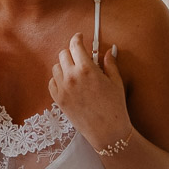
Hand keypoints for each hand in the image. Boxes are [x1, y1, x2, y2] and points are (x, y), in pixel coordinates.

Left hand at [49, 34, 131, 148]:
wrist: (107, 132)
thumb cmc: (115, 107)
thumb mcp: (116, 82)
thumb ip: (110, 63)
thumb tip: (109, 50)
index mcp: (87, 69)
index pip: (75, 45)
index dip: (77, 38)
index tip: (80, 37)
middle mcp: (72, 77)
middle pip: (63, 54)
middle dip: (72, 52)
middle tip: (80, 57)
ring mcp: (62, 89)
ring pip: (56, 67)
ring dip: (64, 66)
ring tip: (76, 72)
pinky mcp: (58, 100)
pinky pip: (52, 82)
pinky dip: (58, 79)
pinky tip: (69, 83)